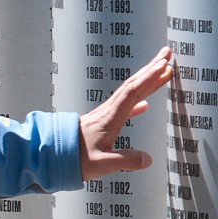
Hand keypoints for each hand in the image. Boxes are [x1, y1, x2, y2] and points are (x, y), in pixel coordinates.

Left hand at [78, 46, 172, 179]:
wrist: (51, 154)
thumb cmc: (73, 158)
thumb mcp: (102, 163)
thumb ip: (126, 161)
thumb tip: (147, 159)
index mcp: (109, 119)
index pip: (132, 93)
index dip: (149, 79)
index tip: (164, 65)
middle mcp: (108, 112)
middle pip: (132, 84)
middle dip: (151, 69)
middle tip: (166, 54)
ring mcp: (105, 114)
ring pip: (129, 92)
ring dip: (146, 80)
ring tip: (160, 71)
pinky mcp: (103, 121)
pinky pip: (124, 106)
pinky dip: (136, 102)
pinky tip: (145, 105)